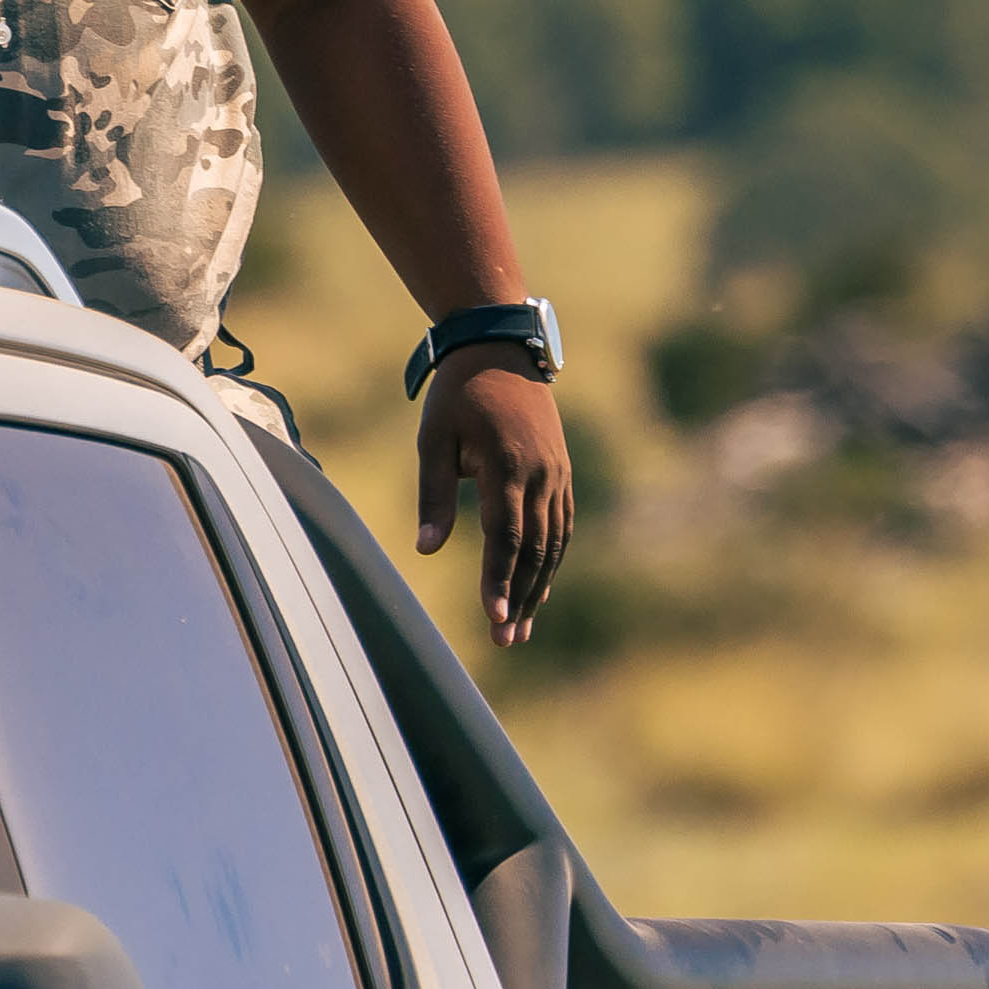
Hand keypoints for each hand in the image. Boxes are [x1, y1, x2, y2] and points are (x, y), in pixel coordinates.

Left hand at [416, 353, 574, 644]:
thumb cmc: (458, 396)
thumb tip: (426, 550)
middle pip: (534, 549)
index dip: (500, 580)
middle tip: (506, 639)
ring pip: (553, 542)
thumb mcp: (434, 439)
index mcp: (506, 466)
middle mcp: (540, 474)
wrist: (501, 348)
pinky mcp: (561, 472)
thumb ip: (434, 495)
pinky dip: (551, 560)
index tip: (494, 616)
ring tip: (521, 628)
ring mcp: (556, 474)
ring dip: (539, 587)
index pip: (506, 536)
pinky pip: (561, 525)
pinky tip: (540, 586)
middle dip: (520, 597)